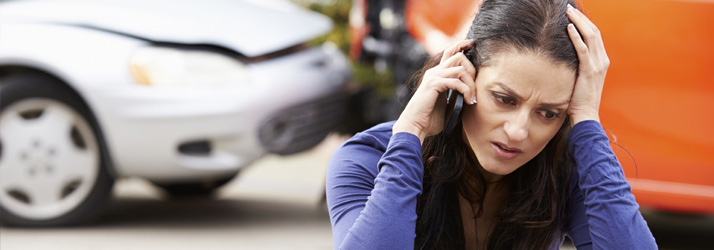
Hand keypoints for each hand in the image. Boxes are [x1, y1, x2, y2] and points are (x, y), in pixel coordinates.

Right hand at [393, 40, 476, 143]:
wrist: (415, 126)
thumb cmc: (430, 118)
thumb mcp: (447, 102)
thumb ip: (456, 93)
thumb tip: (473, 91)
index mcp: (437, 74)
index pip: (450, 52)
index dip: (462, 45)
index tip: (473, 44)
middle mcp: (434, 72)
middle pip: (458, 56)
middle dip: (472, 70)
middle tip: (475, 89)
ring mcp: (433, 77)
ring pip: (460, 68)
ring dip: (471, 84)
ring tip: (472, 99)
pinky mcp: (433, 84)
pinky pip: (456, 81)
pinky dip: (466, 90)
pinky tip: (468, 101)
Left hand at [566, 4, 609, 125]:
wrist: (586, 114)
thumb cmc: (580, 98)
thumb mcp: (583, 78)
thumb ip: (580, 65)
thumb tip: (568, 55)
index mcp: (602, 61)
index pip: (595, 35)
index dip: (585, 22)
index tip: (574, 14)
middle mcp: (602, 60)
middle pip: (593, 31)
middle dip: (581, 17)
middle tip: (569, 8)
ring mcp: (597, 65)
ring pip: (590, 36)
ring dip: (578, 22)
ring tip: (568, 12)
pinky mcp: (589, 71)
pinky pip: (583, 49)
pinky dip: (576, 37)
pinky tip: (569, 27)